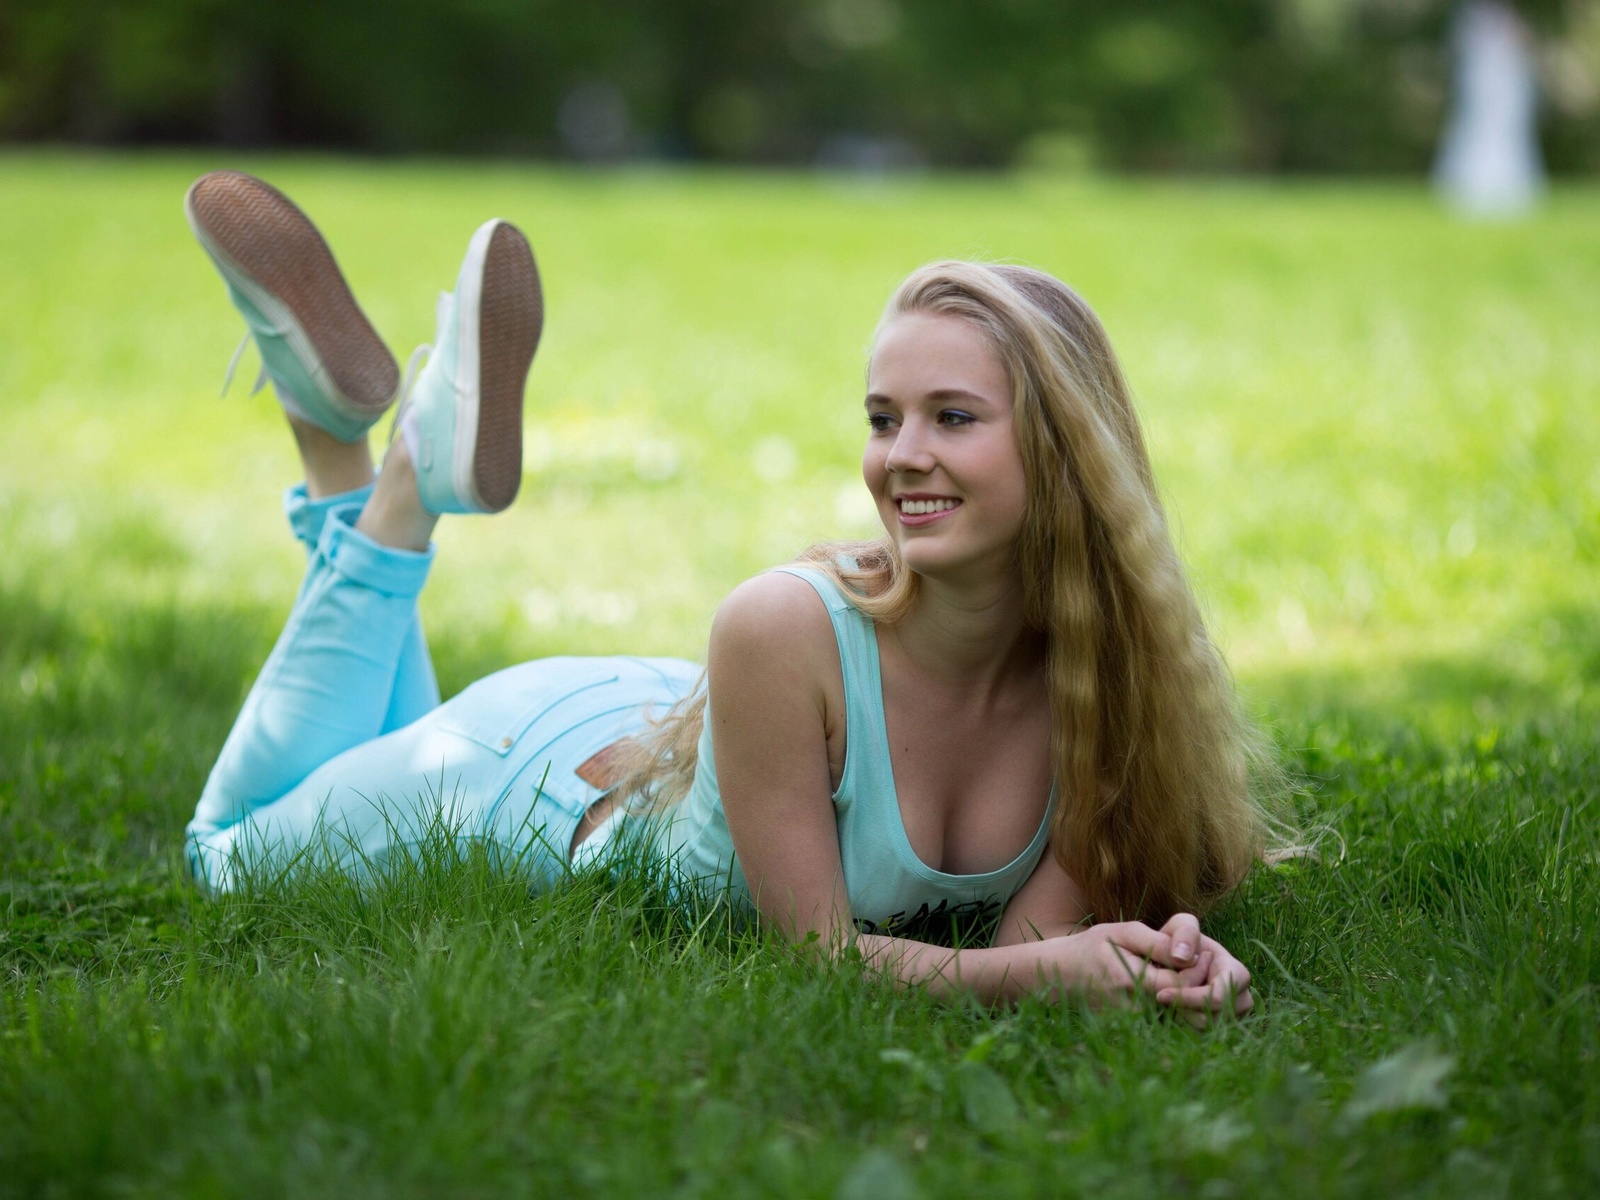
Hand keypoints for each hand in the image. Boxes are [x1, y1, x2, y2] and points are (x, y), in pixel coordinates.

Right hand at [1038, 921, 1199, 1006]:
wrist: (1063, 973)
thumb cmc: (1094, 946)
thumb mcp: (1122, 933)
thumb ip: (1156, 942)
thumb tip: (1188, 955)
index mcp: (1131, 981)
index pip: (1182, 984)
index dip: (1198, 968)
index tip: (1205, 952)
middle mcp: (1134, 1008)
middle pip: (1183, 1000)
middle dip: (1196, 981)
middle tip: (1202, 960)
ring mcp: (1134, 1022)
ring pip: (1177, 1010)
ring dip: (1187, 991)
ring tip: (1183, 971)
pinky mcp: (1134, 1027)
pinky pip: (1165, 1015)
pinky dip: (1174, 1000)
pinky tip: (1169, 983)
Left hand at [1155, 931, 1253, 1025]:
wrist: (1171, 958)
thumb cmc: (1178, 940)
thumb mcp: (1180, 925)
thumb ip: (1184, 932)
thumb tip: (1182, 957)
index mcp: (1236, 973)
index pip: (1219, 997)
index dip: (1190, 998)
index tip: (1160, 994)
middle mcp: (1241, 999)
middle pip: (1212, 1018)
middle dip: (1183, 1008)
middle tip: (1160, 996)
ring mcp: (1231, 1018)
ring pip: (1204, 1029)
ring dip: (1180, 1017)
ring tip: (1165, 998)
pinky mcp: (1217, 1029)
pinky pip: (1198, 1036)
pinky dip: (1180, 1024)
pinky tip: (1169, 1008)